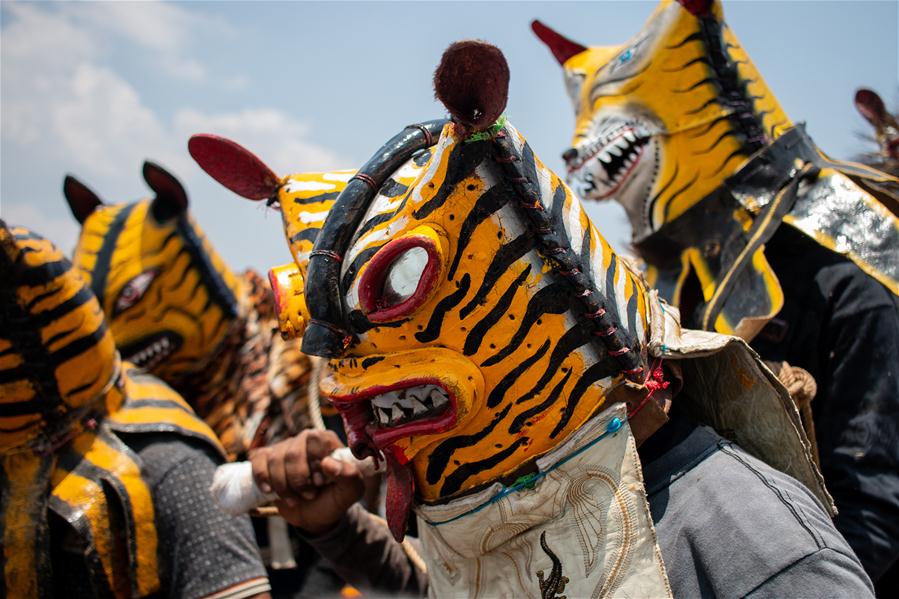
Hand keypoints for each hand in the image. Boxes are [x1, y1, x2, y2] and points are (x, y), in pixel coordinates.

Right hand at [249, 430, 364, 534]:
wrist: (314, 515)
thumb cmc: (334, 499)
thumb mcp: (350, 492)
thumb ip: (349, 476)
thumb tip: (328, 463)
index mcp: (327, 441)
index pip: (315, 439)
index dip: (314, 463)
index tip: (319, 483)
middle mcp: (304, 439)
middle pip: (292, 452)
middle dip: (298, 480)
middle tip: (309, 495)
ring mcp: (284, 447)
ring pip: (274, 460)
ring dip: (283, 486)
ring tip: (295, 499)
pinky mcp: (266, 459)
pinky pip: (258, 462)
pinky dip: (263, 479)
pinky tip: (271, 491)